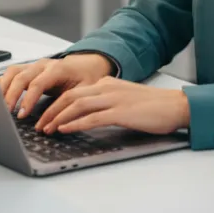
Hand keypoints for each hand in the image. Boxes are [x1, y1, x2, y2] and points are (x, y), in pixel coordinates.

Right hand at [0, 54, 112, 118]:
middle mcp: (43, 64)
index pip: (37, 83)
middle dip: (11, 95)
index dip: (27, 99)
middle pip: (20, 76)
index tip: (21, 114)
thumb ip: (70, 105)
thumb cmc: (86, 77)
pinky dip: (3, 84)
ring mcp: (34, 65)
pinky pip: (11, 74)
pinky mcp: (29, 69)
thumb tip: (55, 124)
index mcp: (57, 69)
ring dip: (3, 88)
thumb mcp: (85, 91)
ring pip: (12, 72)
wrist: (88, 63)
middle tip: (5, 113)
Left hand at [34, 77, 189, 135]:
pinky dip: (75, 124)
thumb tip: (87, 115)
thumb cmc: (153, 106)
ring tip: (46, 129)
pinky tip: (65, 130)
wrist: (175, 106)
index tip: (44, 115)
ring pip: (77, 105)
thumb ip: (106, 103)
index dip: (55, 103)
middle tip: (38, 124)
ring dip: (58, 118)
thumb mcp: (124, 99)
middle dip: (50, 110)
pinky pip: (91, 117)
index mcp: (107, 82)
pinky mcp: (120, 112)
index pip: (73, 91)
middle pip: (70, 96)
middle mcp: (107, 87)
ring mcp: (113, 98)